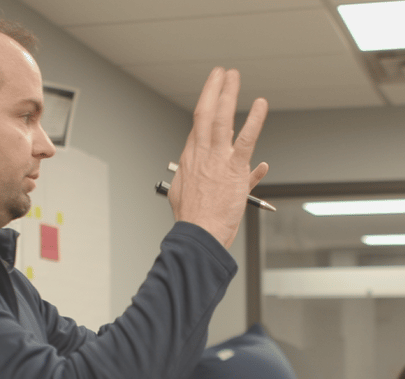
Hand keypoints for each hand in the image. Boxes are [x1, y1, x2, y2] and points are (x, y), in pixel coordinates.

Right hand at [168, 67, 268, 248]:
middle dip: (212, 90)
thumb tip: (256, 169)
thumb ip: (223, 179)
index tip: (212, 94)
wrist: (199, 234)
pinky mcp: (234, 168)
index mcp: (189, 161)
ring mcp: (217, 160)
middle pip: (205, 114)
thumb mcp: (190, 197)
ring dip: (227, 94)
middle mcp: (200, 155)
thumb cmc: (195, 220)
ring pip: (221, 119)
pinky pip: (246, 138)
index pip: (198, 128)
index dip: (205, 108)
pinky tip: (260, 104)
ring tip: (233, 76)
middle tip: (220, 73)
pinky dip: (254, 120)